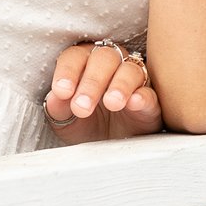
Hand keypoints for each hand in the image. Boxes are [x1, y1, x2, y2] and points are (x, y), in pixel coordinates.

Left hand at [43, 41, 162, 141]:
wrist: (110, 148)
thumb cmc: (87, 127)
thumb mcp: (65, 121)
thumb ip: (57, 108)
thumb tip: (55, 98)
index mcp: (85, 64)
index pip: (75, 56)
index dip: (68, 71)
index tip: (62, 92)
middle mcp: (110, 66)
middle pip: (104, 58)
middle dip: (92, 82)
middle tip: (82, 107)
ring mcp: (133, 81)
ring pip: (130, 70)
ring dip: (119, 85)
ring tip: (111, 103)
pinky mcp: (150, 100)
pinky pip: (149, 92)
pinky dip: (142, 95)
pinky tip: (134, 102)